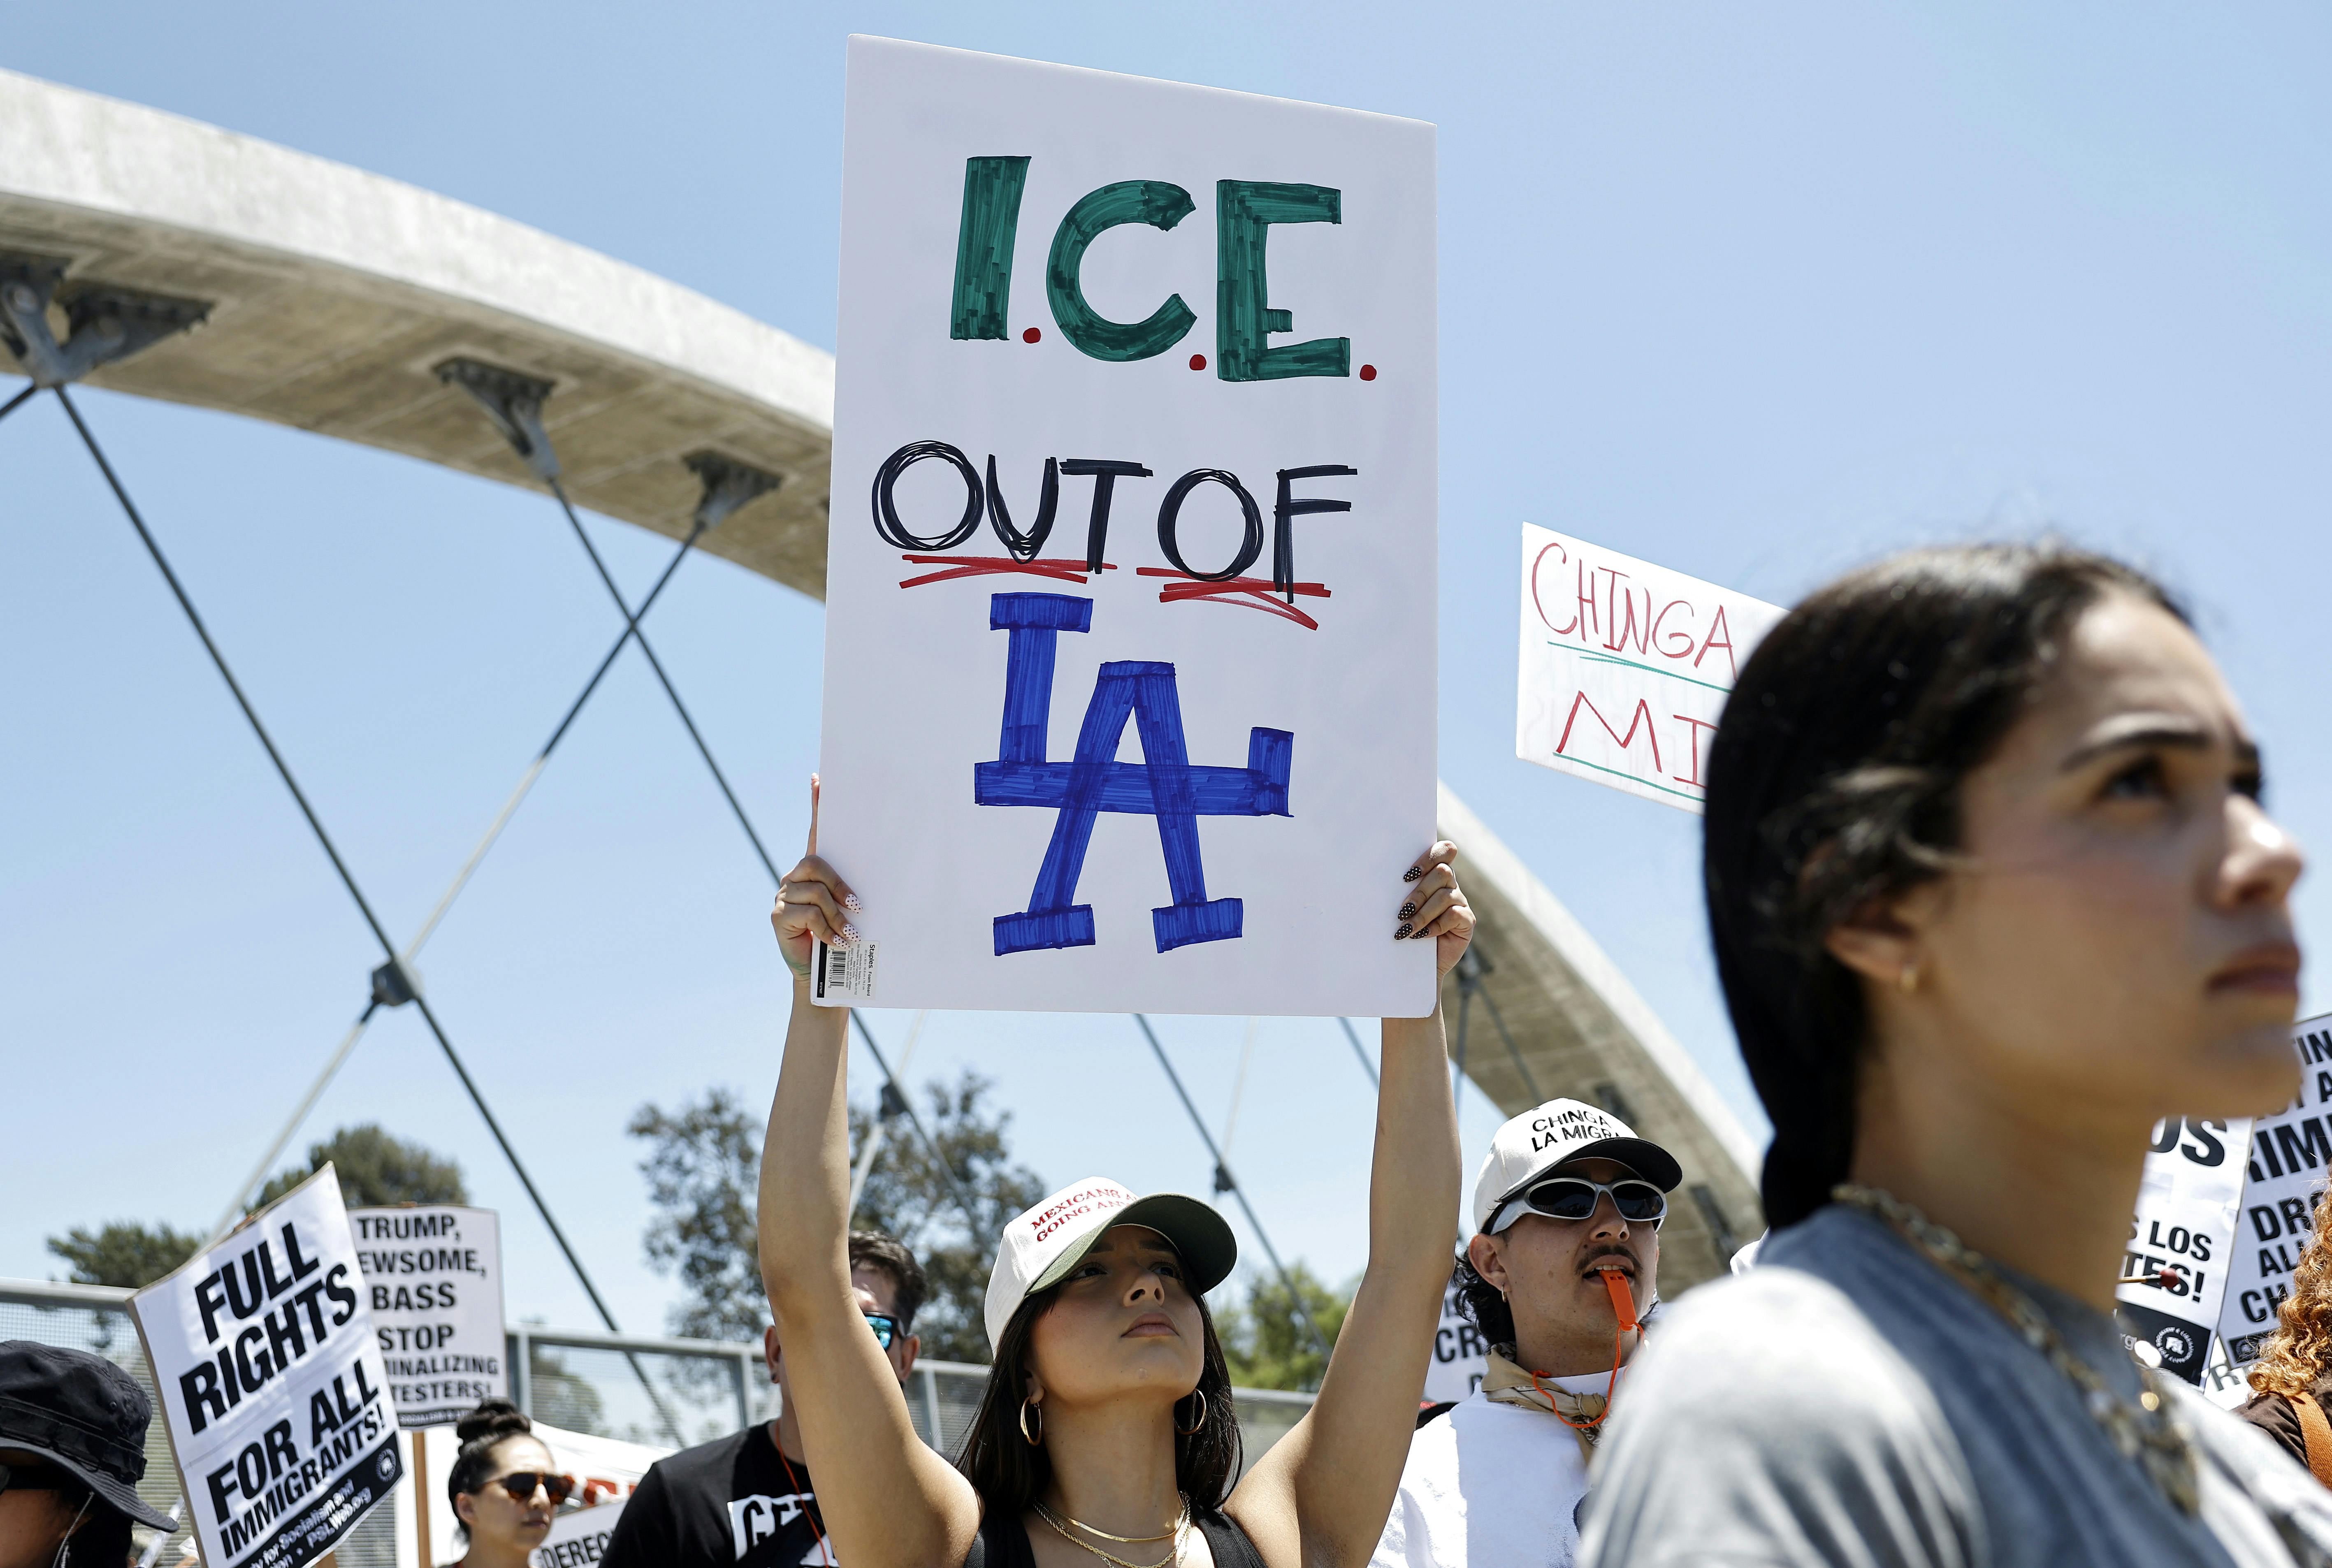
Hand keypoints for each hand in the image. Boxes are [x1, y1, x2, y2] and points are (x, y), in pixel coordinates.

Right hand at [771, 775, 861, 981]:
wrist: (821, 971)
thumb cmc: (840, 936)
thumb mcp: (849, 911)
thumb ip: (853, 893)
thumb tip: (873, 888)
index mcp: (815, 871)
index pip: (815, 832)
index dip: (816, 806)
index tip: (818, 779)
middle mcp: (796, 877)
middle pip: (817, 864)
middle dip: (840, 885)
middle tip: (859, 907)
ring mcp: (785, 895)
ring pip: (815, 892)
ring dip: (837, 915)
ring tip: (851, 934)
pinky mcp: (779, 915)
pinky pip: (808, 914)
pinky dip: (827, 929)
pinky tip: (836, 942)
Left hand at [1396, 841, 1473, 977]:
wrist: (1415, 963)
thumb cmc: (1404, 930)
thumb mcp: (1402, 907)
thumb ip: (1401, 890)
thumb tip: (1381, 879)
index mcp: (1435, 875)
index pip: (1444, 851)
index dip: (1429, 857)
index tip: (1407, 876)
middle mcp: (1451, 885)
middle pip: (1443, 873)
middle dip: (1419, 892)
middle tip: (1402, 912)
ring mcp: (1460, 902)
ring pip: (1445, 896)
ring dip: (1422, 913)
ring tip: (1405, 929)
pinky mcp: (1467, 921)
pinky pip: (1454, 915)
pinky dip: (1435, 926)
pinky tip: (1421, 936)